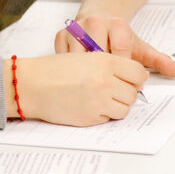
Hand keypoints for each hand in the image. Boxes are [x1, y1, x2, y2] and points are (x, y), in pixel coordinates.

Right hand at [7, 52, 147, 125]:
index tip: (133, 79)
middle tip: (115, 88)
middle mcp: (105, 81)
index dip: (138, 77)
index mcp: (105, 61)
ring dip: (118, 104)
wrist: (33, 84)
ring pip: (125, 108)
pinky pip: (110, 118)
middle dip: (127, 91)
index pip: (138, 72)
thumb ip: (113, 64)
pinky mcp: (91, 117)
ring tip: (103, 97)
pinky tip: (91, 104)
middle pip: (133, 92)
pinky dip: (105, 113)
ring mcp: (99, 101)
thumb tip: (141, 77)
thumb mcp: (87, 56)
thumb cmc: (57, 69)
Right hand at [54, 14, 174, 76]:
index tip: (123, 80)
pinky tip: (78, 78)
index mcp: (116, 23)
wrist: (95, 19)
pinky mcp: (59, 36)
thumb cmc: (116, 38)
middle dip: (104, 74)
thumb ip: (157, 60)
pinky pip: (64, 60)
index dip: (123, 71)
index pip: (121, 52)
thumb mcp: (138, 47)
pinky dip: (71, 71)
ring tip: (93, 83)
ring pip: (80, 59)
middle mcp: (94, 22)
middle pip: (99, 56)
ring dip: (86, 74)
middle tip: (107, 85)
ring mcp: (75, 28)